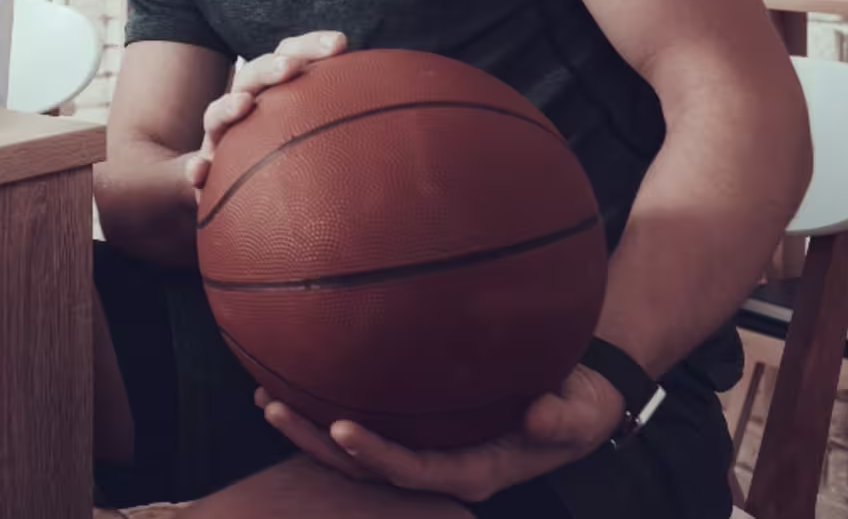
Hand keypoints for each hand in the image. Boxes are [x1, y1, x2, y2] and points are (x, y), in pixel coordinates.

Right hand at [184, 31, 344, 193]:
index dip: (311, 46)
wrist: (220, 181)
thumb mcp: (312, 128)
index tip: (341, 44)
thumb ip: (348, 116)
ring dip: (227, 107)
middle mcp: (243, 106)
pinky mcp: (201, 169)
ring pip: (216, 115)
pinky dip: (193, 170)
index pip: (290, 55)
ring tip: (243, 104)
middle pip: (252, 75)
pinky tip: (199, 173)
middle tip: (292, 67)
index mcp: (273, 89)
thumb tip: (412, 108)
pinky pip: (192, 170)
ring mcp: (219, 137)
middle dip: (270, 67)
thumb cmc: (284, 151)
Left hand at [257, 363, 624, 502]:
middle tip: (274, 409)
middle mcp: (439, 465)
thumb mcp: (582, 412)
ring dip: (309, 429)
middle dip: (317, 444)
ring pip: (355, 450)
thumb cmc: (577, 403)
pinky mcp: (416, 425)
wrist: (575, 394)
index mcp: (474, 470)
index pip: (414, 471)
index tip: (342, 428)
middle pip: (367, 468)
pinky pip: (366, 420)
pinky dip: (327, 403)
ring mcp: (424, 448)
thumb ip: (563, 418)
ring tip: (265, 398)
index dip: (377, 455)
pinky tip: (293, 376)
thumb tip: (537, 418)